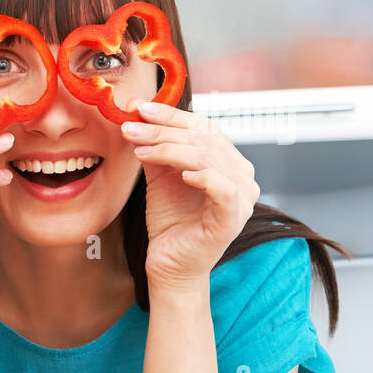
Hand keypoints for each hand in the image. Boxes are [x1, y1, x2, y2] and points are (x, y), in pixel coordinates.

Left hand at [120, 100, 260, 290]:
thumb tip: (138, 117)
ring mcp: (241, 196)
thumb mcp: (160, 177)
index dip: (171, 115)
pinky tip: (182, 175)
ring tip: (140, 150)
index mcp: (226, 159)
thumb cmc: (170, 220)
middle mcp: (240, 174)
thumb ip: (156, 149)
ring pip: (209, 159)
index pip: (201, 126)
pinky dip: (205, 178)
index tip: (138, 108)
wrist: (170, 264)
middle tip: (130, 128)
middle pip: (202, 140)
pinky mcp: (233, 219)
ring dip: (170, 150)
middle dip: (162, 131)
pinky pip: (225, 190)